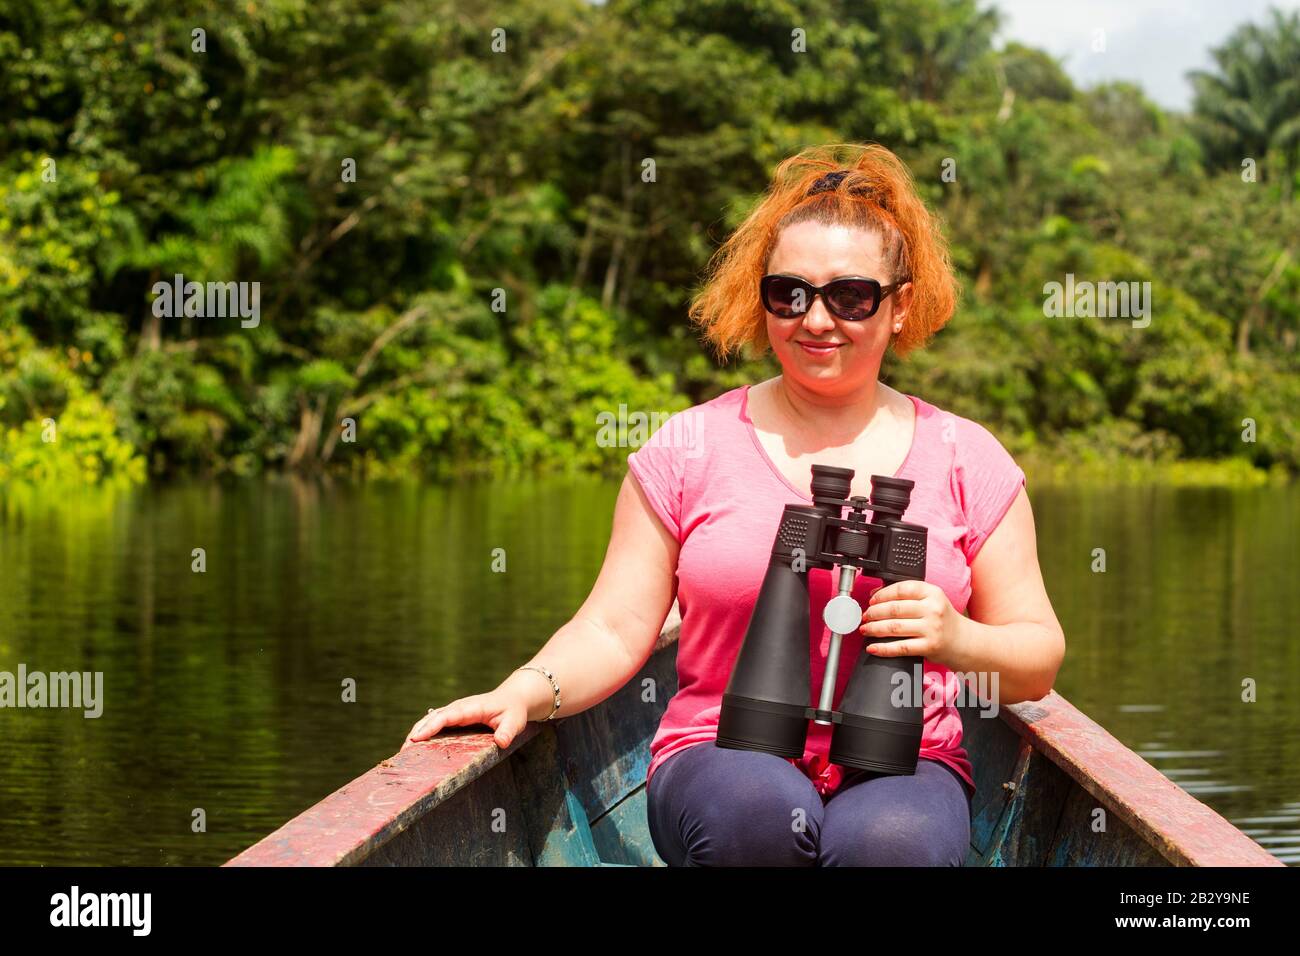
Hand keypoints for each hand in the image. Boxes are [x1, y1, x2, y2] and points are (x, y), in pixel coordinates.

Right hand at [401, 689, 529, 751]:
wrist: (512, 699)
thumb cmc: (513, 711)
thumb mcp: (514, 721)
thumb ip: (508, 731)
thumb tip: (501, 742)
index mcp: (470, 708)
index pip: (447, 716)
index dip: (431, 726)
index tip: (416, 738)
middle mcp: (458, 708)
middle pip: (432, 718)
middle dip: (416, 733)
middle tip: (403, 751)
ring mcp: (454, 713)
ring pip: (429, 721)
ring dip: (416, 734)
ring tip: (403, 752)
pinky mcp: (452, 719)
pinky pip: (434, 725)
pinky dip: (422, 734)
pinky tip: (414, 748)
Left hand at [859, 580, 969, 669]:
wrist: (965, 642)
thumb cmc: (943, 620)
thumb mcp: (931, 601)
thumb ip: (909, 596)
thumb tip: (876, 594)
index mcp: (932, 593)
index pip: (901, 589)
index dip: (881, 594)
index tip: (871, 600)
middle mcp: (933, 609)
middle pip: (894, 609)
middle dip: (874, 613)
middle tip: (865, 616)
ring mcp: (932, 628)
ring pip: (894, 627)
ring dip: (874, 629)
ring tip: (866, 629)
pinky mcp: (929, 646)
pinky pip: (900, 647)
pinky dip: (883, 648)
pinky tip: (873, 647)